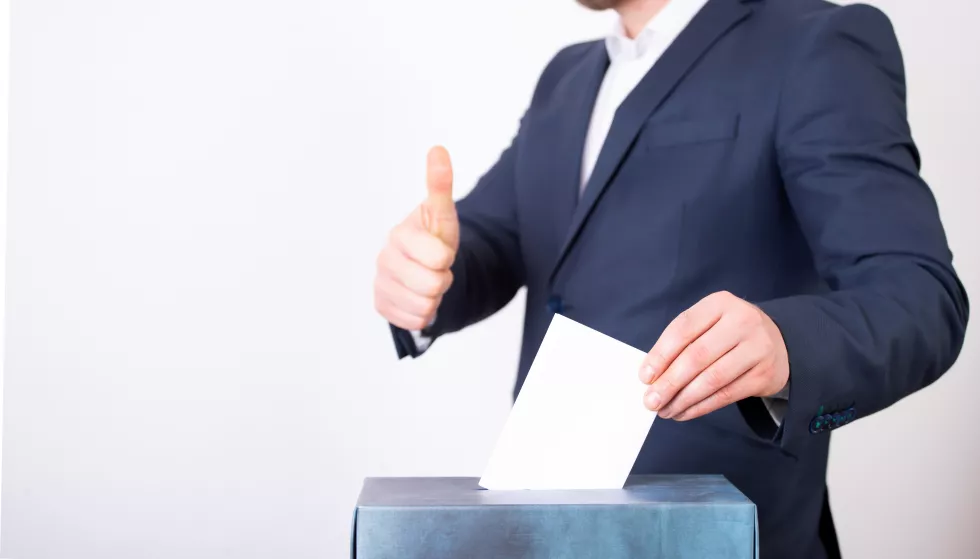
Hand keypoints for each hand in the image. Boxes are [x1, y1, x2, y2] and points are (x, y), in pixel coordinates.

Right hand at [374, 146, 459, 330]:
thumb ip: (439, 185)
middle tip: (436, 270)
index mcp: (399, 235)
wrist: (424, 266)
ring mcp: (380, 283)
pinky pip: (414, 321)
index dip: (447, 258)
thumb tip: (438, 149)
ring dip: (434, 298)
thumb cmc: (433, 237)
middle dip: (442, 280)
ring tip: (428, 282)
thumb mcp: (442, 214)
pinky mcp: (381, 305)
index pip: (439, 258)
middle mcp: (384, 259)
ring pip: (424, 306)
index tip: (440, 251)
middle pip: (432, 285)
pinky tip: (418, 297)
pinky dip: (423, 313)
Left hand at [638, 291, 789, 420]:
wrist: (778, 341)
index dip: (661, 355)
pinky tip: (685, 412)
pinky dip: (701, 406)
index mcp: (719, 303)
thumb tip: (652, 376)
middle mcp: (742, 321)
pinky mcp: (765, 374)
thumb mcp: (708, 324)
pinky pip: (727, 394)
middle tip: (651, 401)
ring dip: (684, 399)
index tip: (644, 377)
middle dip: (669, 382)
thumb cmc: (728, 333)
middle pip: (697, 356)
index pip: (683, 328)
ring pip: (712, 379)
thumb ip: (681, 343)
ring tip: (665, 411)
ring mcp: (757, 348)